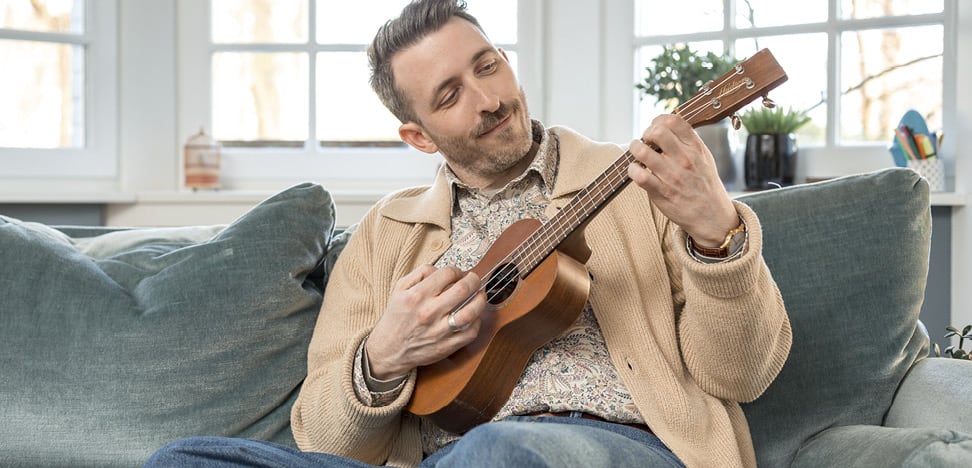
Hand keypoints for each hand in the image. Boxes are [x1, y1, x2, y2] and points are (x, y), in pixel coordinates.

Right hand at [365, 265, 484, 379]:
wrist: (389, 349)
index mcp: (417, 296)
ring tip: (480, 295)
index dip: (457, 270)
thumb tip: (441, 269)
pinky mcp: (446, 346)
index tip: (458, 273)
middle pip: (462, 289)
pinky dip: (477, 322)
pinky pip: (470, 333)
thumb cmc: (396, 317)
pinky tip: (474, 317)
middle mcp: (429, 313)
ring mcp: (439, 331)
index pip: (447, 274)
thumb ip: (420, 273)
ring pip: (470, 312)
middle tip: (474, 279)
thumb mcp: (400, 289)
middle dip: (473, 280)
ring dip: (480, 300)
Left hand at [627, 114, 738, 246]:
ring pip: (643, 152)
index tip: (655, 127)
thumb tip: (666, 125)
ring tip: (637, 152)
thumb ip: (687, 141)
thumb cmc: (704, 184)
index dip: (659, 120)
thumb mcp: (704, 157)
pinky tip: (636, 170)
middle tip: (645, 140)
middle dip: (646, 133)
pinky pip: (639, 175)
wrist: (711, 216)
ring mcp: (672, 176)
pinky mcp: (660, 192)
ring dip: (635, 148)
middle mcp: (684, 160)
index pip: (674, 121)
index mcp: (695, 148)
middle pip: (657, 132)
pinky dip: (632, 170)